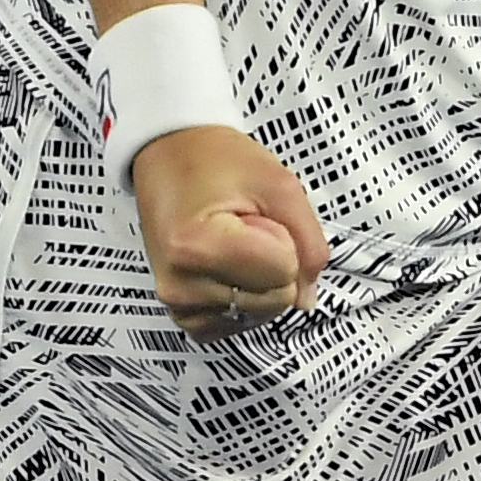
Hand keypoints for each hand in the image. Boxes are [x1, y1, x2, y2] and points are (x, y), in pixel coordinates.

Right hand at [129, 125, 331, 337]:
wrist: (171, 156)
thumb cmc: (216, 161)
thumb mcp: (279, 184)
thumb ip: (308, 240)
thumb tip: (308, 297)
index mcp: (197, 245)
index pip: (285, 273)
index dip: (285, 241)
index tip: (256, 217)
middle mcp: (180, 283)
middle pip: (275, 300)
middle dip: (274, 262)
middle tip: (245, 227)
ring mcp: (177, 302)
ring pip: (260, 314)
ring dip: (259, 280)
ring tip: (232, 241)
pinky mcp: (182, 313)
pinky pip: (237, 323)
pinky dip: (245, 298)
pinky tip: (228, 265)